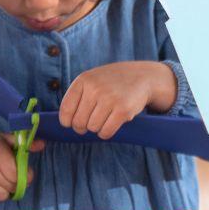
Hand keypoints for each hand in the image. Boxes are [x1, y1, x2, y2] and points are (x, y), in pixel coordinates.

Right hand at [0, 133, 44, 206]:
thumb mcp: (4, 140)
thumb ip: (23, 144)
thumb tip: (42, 145)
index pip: (17, 174)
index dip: (25, 176)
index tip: (24, 173)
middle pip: (11, 187)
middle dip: (15, 184)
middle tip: (9, 177)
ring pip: (2, 197)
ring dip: (4, 192)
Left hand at [58, 62, 176, 139]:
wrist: (142, 76)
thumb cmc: (113, 82)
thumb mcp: (93, 80)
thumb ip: (78, 96)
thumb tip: (67, 123)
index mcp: (84, 80)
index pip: (66, 110)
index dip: (68, 122)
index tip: (72, 123)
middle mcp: (95, 88)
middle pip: (79, 122)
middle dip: (83, 127)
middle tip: (90, 123)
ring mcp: (110, 99)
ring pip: (92, 128)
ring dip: (97, 128)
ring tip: (104, 119)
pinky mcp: (123, 110)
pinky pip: (106, 132)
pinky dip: (106, 133)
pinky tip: (110, 124)